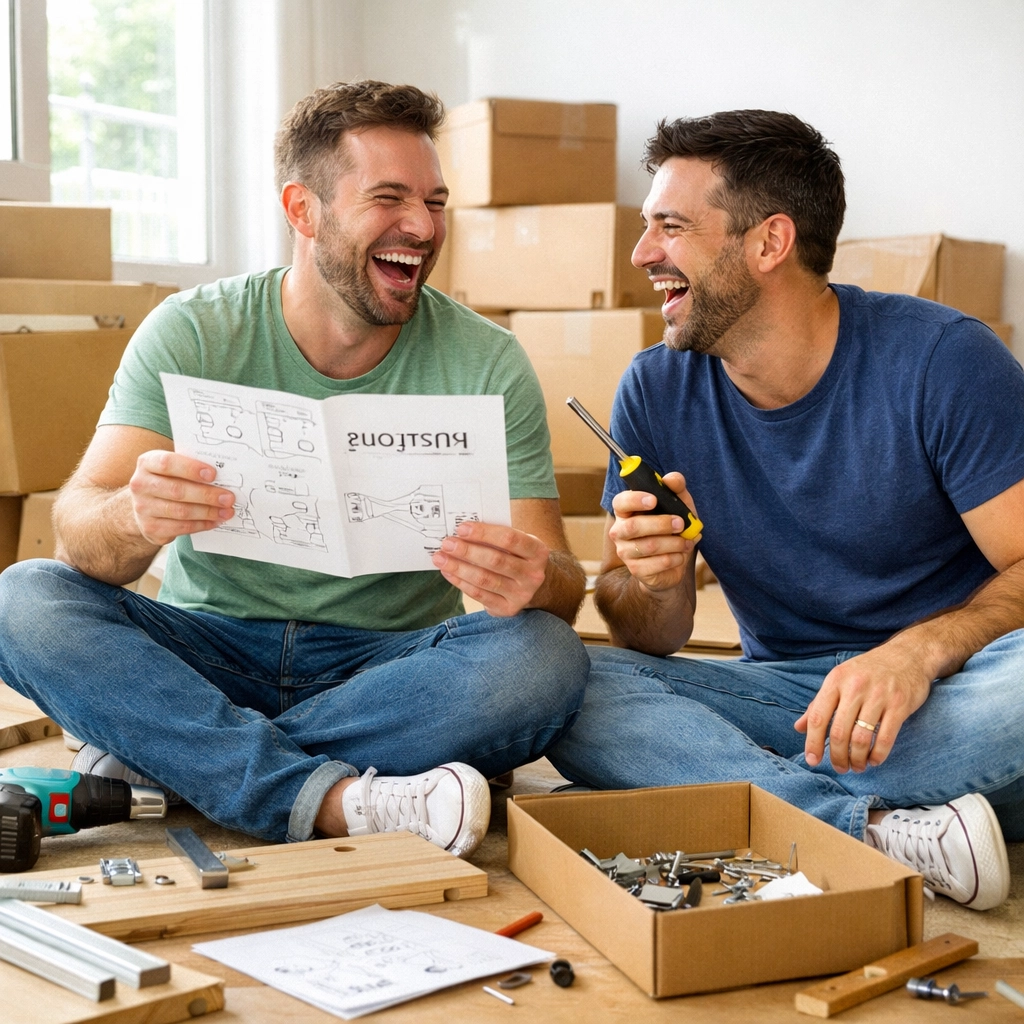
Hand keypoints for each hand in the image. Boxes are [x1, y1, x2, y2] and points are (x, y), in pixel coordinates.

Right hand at [129, 450, 236, 545]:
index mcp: (147, 463)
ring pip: (180, 512)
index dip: (191, 469)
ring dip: (208, 512)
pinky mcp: (150, 528)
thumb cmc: (168, 480)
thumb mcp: (174, 468)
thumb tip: (224, 475)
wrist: (146, 504)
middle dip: (207, 495)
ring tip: (227, 511)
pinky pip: (180, 527)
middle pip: (177, 490)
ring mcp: (142, 508)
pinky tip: (215, 521)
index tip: (213, 474)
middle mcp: (140, 485)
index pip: (168, 463)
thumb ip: (192, 468)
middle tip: (228, 498)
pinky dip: (201, 525)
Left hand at [431, 520, 548, 616]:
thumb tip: (462, 531)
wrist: (535, 586)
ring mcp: (522, 594)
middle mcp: (533, 574)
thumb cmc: (518, 556)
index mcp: (538, 551)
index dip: (484, 533)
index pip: (510, 539)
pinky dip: (461, 583)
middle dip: (467, 551)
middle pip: (495, 560)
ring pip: (485, 579)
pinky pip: (480, 595)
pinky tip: (448, 573)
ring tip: (441, 558)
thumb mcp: (516, 543)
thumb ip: (496, 536)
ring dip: (459, 568)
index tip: (461, 528)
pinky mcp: (508, 609)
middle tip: (447, 544)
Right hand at [609, 472, 699, 590]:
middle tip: (681, 523)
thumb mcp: (679, 505)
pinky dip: (675, 558)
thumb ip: (676, 488)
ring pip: (648, 546)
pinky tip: (680, 555)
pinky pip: (657, 564)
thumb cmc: (672, 528)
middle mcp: (620, 531)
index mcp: (627, 511)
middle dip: (661, 524)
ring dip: (674, 543)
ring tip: (687, 542)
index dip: (634, 500)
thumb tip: (672, 479)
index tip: (654, 499)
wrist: (674, 561)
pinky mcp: (636, 570)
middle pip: (633, 526)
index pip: (620, 502)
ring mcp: (625, 552)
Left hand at [794, 642, 933, 772]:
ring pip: (860, 738)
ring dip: (856, 759)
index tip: (812, 760)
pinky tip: (874, 760)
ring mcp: (878, 696)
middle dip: (837, 756)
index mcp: (835, 681)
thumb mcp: (839, 680)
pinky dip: (878, 755)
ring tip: (856, 766)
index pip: (817, 717)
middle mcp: (855, 687)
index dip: (812, 742)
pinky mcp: (900, 705)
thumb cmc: (867, 671)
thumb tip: (798, 728)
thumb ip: (819, 704)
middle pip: (838, 732)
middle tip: (839, 767)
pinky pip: (885, 738)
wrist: (908, 655)